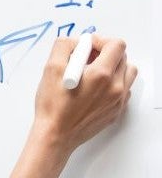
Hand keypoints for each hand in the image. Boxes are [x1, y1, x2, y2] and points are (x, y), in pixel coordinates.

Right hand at [34, 35, 135, 154]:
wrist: (55, 136)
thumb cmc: (52, 107)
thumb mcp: (50, 69)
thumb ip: (64, 47)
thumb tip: (76, 41)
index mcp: (101, 74)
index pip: (116, 45)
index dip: (101, 41)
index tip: (88, 47)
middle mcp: (115, 87)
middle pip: (123, 57)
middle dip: (105, 53)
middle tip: (87, 59)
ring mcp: (118, 100)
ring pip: (127, 73)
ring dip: (113, 68)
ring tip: (94, 74)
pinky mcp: (116, 111)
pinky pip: (123, 90)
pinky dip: (113, 85)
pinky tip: (95, 90)